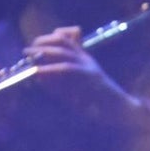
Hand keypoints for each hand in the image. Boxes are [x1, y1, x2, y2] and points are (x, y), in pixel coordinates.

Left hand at [23, 26, 140, 123]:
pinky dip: (50, 70)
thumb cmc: (101, 107)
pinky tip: (39, 72)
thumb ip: (61, 85)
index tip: (34, 45)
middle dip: (42, 43)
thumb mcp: (78, 93)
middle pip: (63, 42)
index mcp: (86, 61)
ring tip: (29, 56)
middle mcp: (87, 60)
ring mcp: (89, 67)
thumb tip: (41, 79)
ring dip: (44, 52)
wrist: (122, 112)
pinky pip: (67, 69)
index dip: (49, 39)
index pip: (67, 39)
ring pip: (64, 53)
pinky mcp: (90, 78)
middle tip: (27, 50)